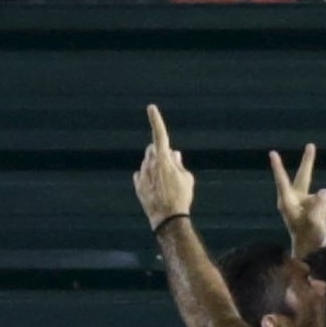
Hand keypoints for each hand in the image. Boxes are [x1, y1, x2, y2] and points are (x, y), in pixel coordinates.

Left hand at [134, 105, 195, 229]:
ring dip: (156, 166)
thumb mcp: (187, 178)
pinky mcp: (138, 185)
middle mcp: (150, 164)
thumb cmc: (182, 197)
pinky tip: (157, 189)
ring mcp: (142, 174)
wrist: (168, 219)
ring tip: (167, 184)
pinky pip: (141, 175)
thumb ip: (179, 164)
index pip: (160, 135)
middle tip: (171, 164)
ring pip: (147, 163)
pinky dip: (148, 177)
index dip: (156, 120)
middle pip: (153, 149)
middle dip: (160, 151)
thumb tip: (174, 154)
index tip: (151, 108)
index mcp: (164, 159)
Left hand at [268, 143, 325, 257]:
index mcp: (287, 202)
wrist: (311, 250)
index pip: (283, 181)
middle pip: (303, 177)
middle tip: (311, 145)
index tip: (272, 153)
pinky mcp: (314, 204)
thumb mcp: (314, 224)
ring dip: (323, 206)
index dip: (278, 167)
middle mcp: (295, 199)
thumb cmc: (308, 238)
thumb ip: (319, 207)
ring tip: (316, 222)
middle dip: (308, 162)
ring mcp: (305, 201)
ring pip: (321, 196)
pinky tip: (320, 220)